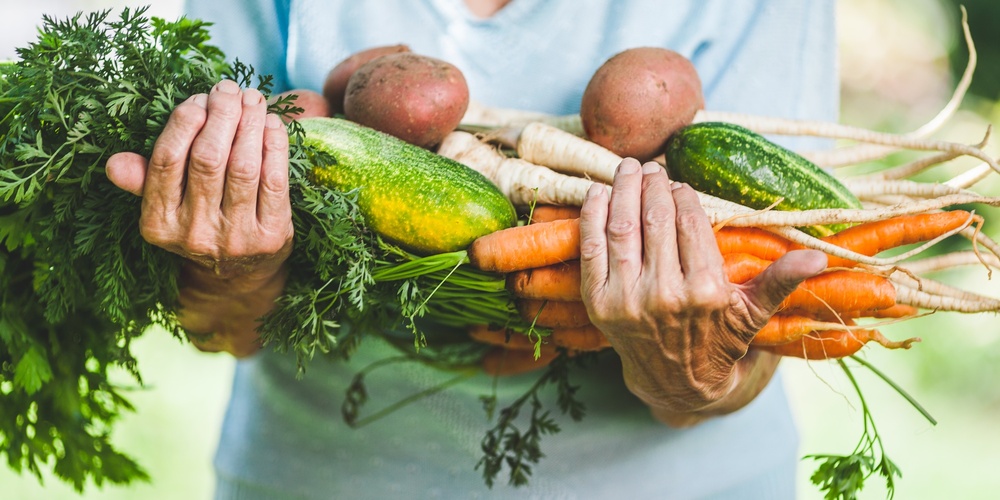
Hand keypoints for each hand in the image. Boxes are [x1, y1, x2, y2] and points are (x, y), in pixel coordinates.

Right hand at [106, 80, 293, 356]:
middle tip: (228, 89)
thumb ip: (143, 182)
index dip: (184, 122)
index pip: (167, 161)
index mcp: (158, 225)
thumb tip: (114, 163)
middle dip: (220, 114)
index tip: (198, 99)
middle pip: (208, 158)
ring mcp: (236, 238)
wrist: (238, 280)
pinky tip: (273, 124)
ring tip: (253, 98)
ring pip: (243, 166)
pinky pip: (275, 181)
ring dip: (250, 124)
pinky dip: (275, 147)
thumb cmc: (198, 226)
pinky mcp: (273, 237)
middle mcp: (195, 234)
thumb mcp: (164, 210)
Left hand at [578, 158, 826, 421]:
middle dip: (652, 187)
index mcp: (706, 291)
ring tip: (628, 169)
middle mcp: (664, 295)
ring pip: (623, 229)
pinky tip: (597, 192)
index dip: (683, 196)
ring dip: (623, 191)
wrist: (674, 382)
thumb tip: (819, 257)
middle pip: (656, 220)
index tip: (680, 182)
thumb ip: (781, 279)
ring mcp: (627, 300)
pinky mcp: (599, 304)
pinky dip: (592, 216)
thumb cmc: (719, 339)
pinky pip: (591, 250)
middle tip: (651, 168)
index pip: (690, 224)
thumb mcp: (753, 312)